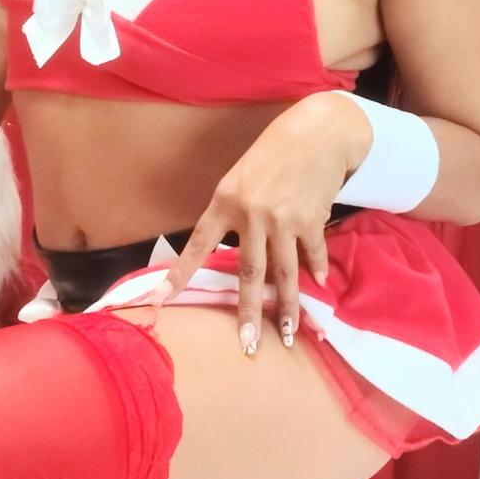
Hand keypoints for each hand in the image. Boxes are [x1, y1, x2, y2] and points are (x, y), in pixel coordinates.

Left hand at [147, 95, 359, 356]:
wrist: (317, 132)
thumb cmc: (272, 154)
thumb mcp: (240, 178)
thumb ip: (233, 215)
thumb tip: (234, 254)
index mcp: (225, 201)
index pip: (197, 244)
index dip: (180, 274)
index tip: (161, 299)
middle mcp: (252, 214)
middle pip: (249, 273)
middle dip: (249, 312)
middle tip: (248, 346)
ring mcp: (283, 219)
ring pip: (284, 273)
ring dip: (289, 308)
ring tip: (290, 336)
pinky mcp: (311, 220)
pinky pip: (311, 254)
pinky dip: (316, 269)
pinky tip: (318, 284)